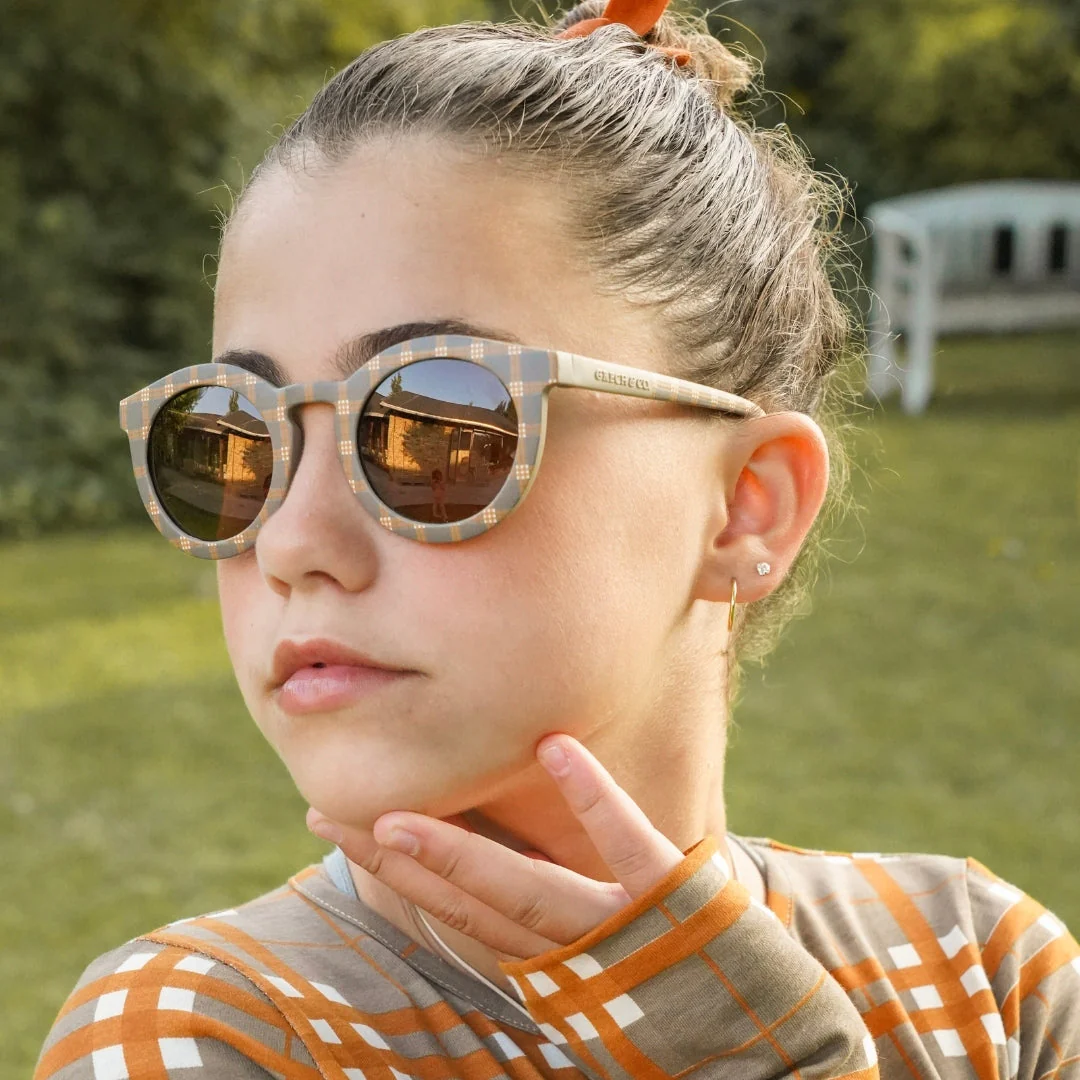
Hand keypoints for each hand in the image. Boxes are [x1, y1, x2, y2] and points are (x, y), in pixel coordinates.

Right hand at [306, 734, 687, 962]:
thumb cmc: (676, 985)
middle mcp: (573, 953)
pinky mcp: (675, 903)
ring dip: (460, 853)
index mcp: (552, 960)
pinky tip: (557, 748)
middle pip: (471, 906)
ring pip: (525, 891)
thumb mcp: (603, 956)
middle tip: (335, 818)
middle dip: (402, 865)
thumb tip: (501, 859)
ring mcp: (621, 928)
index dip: (395, 875)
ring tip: (402, 814)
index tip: (339, 828)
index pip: (457, 913)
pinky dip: (596, 801)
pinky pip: (632, 847)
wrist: (764, 1048)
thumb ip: (553, 917)